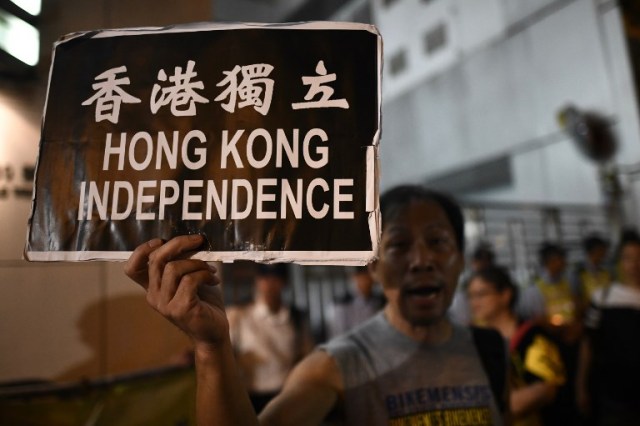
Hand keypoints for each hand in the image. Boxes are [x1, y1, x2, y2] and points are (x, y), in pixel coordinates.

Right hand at [124, 235, 228, 349]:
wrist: (214, 333)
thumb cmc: (203, 303)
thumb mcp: (188, 280)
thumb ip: (181, 264)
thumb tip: (188, 241)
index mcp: (152, 288)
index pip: (131, 268)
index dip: (141, 250)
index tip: (161, 241)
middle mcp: (153, 296)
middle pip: (156, 259)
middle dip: (179, 243)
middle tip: (199, 240)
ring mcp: (165, 304)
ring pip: (174, 268)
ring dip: (197, 263)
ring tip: (211, 270)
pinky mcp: (180, 308)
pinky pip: (190, 280)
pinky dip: (205, 274)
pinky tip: (214, 280)